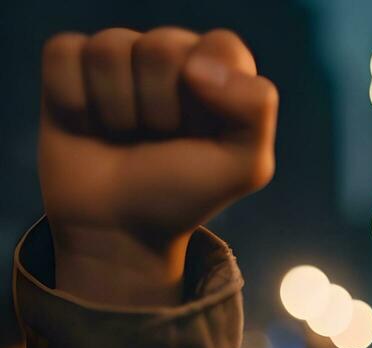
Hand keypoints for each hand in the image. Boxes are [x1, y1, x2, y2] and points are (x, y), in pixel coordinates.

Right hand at [38, 27, 277, 304]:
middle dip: (160, 108)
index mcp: (220, 71)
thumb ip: (256, 107)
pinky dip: (74, 100)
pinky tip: (88, 125)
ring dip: (117, 109)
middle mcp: (170, 56)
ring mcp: (119, 58)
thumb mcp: (245, 166)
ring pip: (109, 49)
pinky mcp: (69, 65)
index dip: (212, 93)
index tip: (203, 131)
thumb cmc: (183, 193)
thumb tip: (195, 66)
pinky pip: (65, 53)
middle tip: (160, 139)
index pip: (221, 47)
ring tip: (125, 135)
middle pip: (161, 47)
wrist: (118, 227)